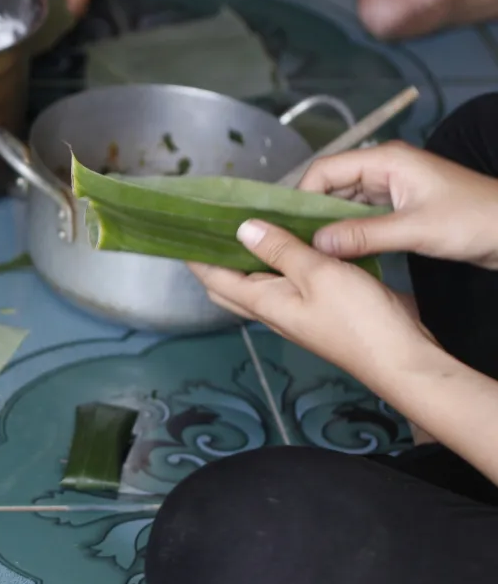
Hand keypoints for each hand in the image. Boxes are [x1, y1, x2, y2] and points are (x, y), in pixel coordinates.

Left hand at [188, 219, 436, 386]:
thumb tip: (243, 229)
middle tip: (212, 225)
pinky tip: (293, 243)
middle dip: (215, 258)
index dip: (195, 254)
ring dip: (249, 259)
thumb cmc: (359, 319)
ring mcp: (296, 313)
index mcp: (264, 302)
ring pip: (259, 284)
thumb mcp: (318, 274)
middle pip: (230, 284)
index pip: (214, 277)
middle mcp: (273, 310)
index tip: (182, 229)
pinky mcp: (318, 311)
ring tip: (250, 225)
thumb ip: (281, 250)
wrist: (401, 358)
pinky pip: (288, 284)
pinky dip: (281, 263)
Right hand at [300, 140, 497, 267]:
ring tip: (305, 250)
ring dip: (327, 224)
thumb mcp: (416, 230)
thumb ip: (363, 235)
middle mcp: (383, 168)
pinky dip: (346, 232)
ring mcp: (391, 188)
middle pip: (330, 186)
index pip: (325, 170)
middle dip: (309, 212)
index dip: (300, 196)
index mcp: (385, 160)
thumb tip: (315, 244)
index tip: (285, 228)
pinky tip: (333, 252)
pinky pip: (360, 216)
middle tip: (289, 243)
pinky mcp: (399, 207)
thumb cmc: (474, 221)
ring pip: (343, 203)